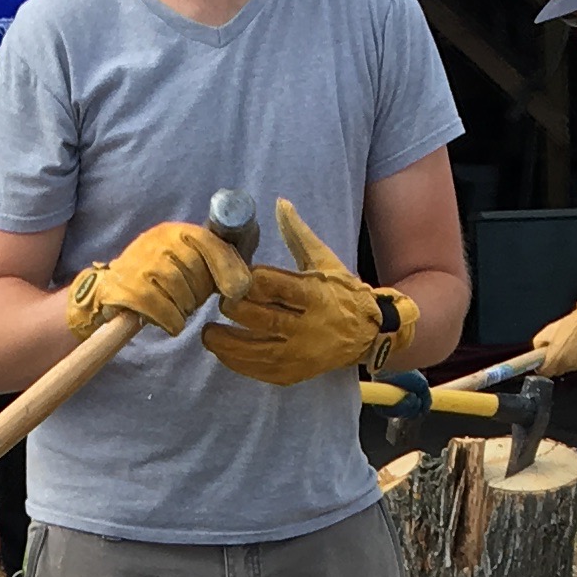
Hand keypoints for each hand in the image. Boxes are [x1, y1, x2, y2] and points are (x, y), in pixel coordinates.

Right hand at [65, 220, 229, 341]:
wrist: (106, 291)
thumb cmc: (156, 280)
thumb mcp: (184, 262)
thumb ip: (216, 264)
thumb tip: (246, 283)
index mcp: (174, 232)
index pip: (208, 242)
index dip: (227, 266)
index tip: (238, 290)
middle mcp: (156, 243)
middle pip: (197, 273)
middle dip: (198, 294)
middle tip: (187, 298)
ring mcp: (140, 265)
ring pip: (181, 294)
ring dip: (183, 309)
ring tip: (173, 307)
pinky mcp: (127, 289)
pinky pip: (163, 311)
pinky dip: (171, 321)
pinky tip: (167, 320)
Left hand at [203, 200, 417, 387]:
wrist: (367, 332)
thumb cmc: (340, 291)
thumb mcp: (323, 259)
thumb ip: (297, 234)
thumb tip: (280, 203)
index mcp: (316, 295)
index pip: (277, 287)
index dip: (252, 281)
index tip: (235, 275)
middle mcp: (309, 327)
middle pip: (264, 319)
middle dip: (236, 310)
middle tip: (220, 301)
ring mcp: (302, 354)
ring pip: (258, 350)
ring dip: (228, 343)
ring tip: (208, 332)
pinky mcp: (296, 373)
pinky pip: (261, 371)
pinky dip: (238, 363)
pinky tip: (222, 352)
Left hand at [530, 301, 576, 377]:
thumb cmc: (568, 326)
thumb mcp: (547, 331)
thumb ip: (538, 344)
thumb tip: (538, 354)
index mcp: (553, 358)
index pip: (543, 372)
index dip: (541, 367)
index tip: (542, 363)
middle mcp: (564, 366)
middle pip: (554, 372)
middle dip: (553, 364)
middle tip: (555, 352)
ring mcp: (576, 367)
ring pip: (566, 369)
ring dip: (564, 362)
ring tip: (568, 348)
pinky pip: (576, 366)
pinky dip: (575, 361)